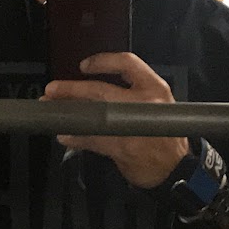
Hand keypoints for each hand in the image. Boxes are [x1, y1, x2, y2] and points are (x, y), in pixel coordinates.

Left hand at [43, 50, 189, 190]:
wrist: (176, 167)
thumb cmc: (165, 134)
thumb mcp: (158, 105)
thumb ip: (131, 94)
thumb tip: (93, 91)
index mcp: (154, 87)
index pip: (127, 63)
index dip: (102, 61)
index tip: (84, 66)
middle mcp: (144, 102)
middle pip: (100, 89)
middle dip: (72, 89)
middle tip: (53, 90)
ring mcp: (132, 125)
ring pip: (92, 114)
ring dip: (68, 113)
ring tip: (52, 112)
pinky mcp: (122, 146)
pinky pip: (92, 139)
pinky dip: (75, 137)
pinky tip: (65, 135)